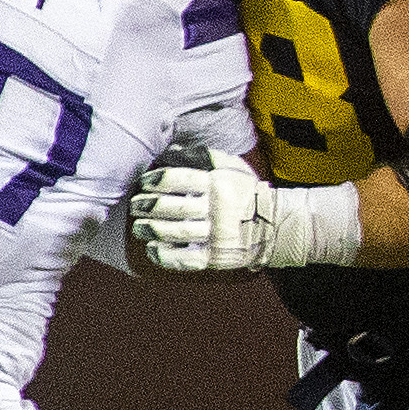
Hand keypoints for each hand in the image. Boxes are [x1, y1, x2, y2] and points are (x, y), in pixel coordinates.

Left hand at [131, 146, 267, 271]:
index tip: (144, 183)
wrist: (273, 224)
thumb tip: (173, 149)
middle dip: (146, 206)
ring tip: (138, 227)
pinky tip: (153, 249)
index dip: (154, 181)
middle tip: (135, 206)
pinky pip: (185, 259)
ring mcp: (217, 235)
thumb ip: (204, 157)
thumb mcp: (232, 166)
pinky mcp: (216, 257)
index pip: (177, 179)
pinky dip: (165, 256)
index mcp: (217, 184)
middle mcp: (216, 209)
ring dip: (150, 230)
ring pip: (176, 233)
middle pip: (172, 207)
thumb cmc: (245, 192)